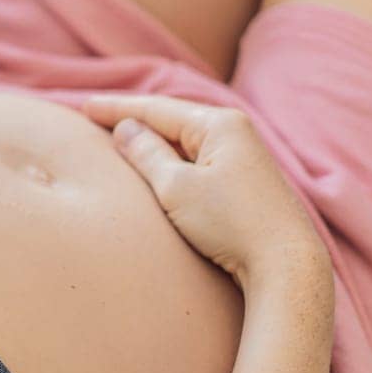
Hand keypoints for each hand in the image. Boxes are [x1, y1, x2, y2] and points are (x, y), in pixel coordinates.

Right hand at [81, 93, 329, 291]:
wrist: (286, 264)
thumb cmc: (230, 224)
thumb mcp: (176, 187)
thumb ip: (147, 154)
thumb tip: (127, 130)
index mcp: (220, 124)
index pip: (157, 109)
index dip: (118, 109)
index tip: (85, 108)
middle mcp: (236, 132)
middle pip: (173, 119)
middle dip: (136, 118)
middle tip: (98, 116)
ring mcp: (244, 157)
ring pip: (186, 141)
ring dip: (154, 139)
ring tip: (122, 138)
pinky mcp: (246, 183)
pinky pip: (198, 160)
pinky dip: (172, 158)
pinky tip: (159, 165)